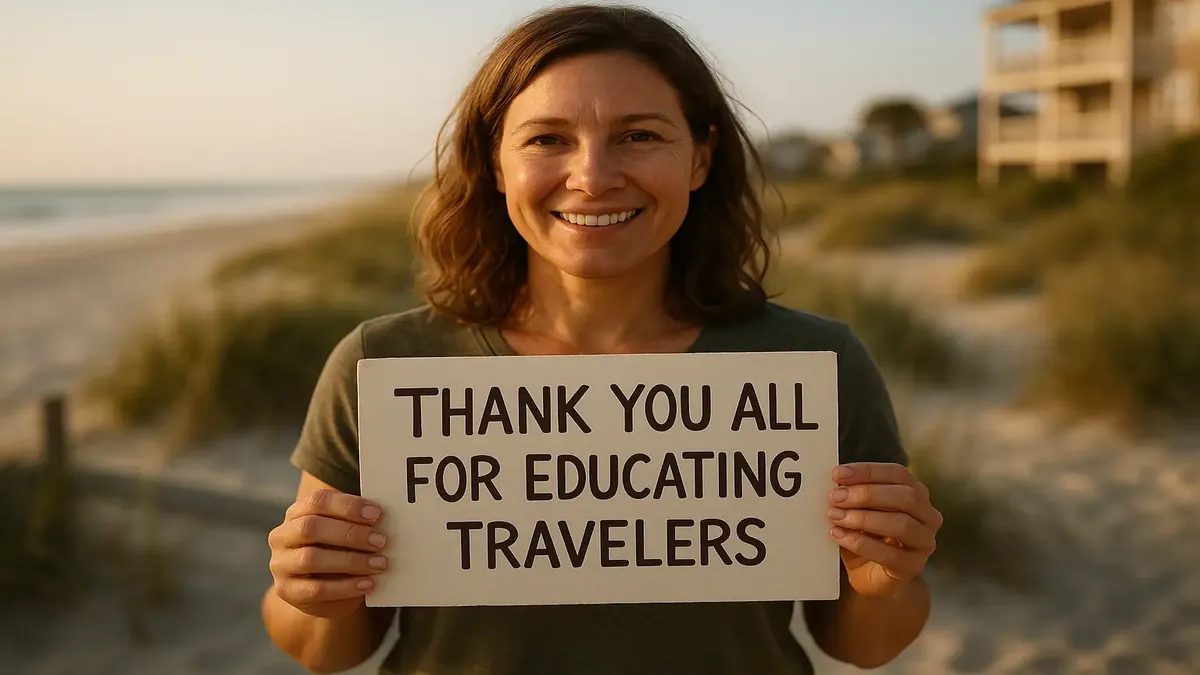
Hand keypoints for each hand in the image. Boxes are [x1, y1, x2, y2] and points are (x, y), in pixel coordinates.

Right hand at [268, 488, 389, 619]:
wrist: (323, 591)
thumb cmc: (338, 551)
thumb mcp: (344, 533)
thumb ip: (356, 522)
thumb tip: (383, 517)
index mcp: (297, 513)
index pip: (318, 501)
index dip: (348, 506)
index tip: (377, 514)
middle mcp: (282, 536)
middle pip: (311, 527)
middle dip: (350, 533)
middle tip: (381, 541)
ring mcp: (280, 564)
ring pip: (311, 558)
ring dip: (351, 560)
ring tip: (379, 563)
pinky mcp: (287, 591)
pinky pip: (315, 589)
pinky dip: (345, 586)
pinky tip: (367, 583)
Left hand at [827, 462, 941, 597]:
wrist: (872, 577)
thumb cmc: (867, 538)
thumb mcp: (858, 511)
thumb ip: (852, 496)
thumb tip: (835, 484)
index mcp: (916, 494)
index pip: (898, 474)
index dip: (868, 471)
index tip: (838, 474)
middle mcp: (927, 517)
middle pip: (905, 497)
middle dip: (866, 494)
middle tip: (836, 497)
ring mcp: (924, 543)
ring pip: (901, 524)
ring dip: (863, 518)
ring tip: (835, 516)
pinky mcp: (913, 566)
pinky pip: (890, 554)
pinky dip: (861, 543)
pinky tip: (839, 536)